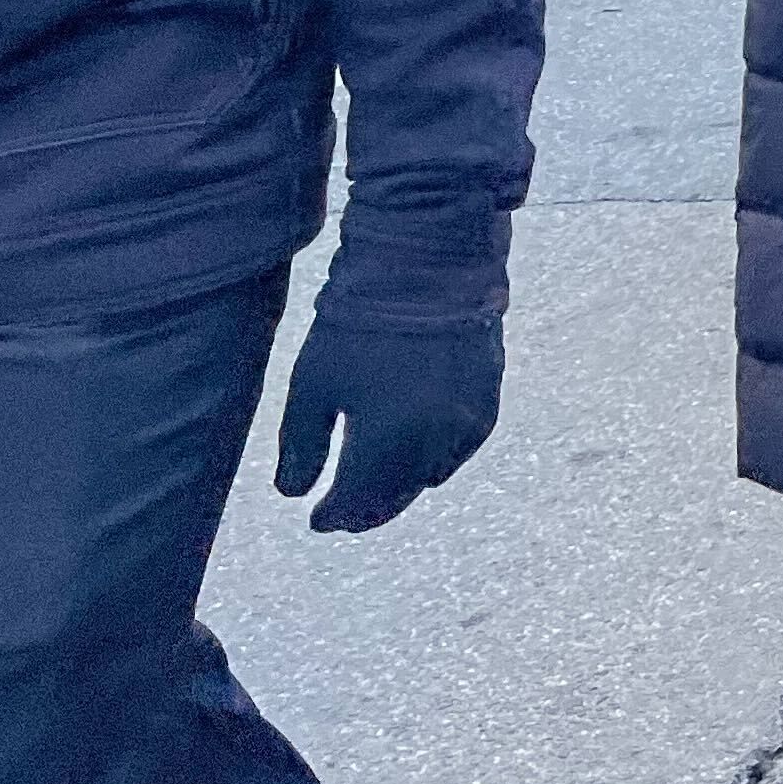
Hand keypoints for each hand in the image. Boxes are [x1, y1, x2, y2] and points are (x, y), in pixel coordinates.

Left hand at [273, 262, 503, 533]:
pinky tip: (414, 450)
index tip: (316, 518)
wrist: (431, 264)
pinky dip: (433, 460)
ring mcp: (467, 422)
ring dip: (400, 486)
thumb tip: (293, 493)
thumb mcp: (313, 382)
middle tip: (344, 514)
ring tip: (376, 481)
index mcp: (387, 440)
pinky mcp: (488, 400)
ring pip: (429, 477)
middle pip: (396, 497)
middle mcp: (433, 441)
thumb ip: (301, 445)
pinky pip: (457, 451)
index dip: (334, 515)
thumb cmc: (360, 321)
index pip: (356, 501)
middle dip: (366, 509)